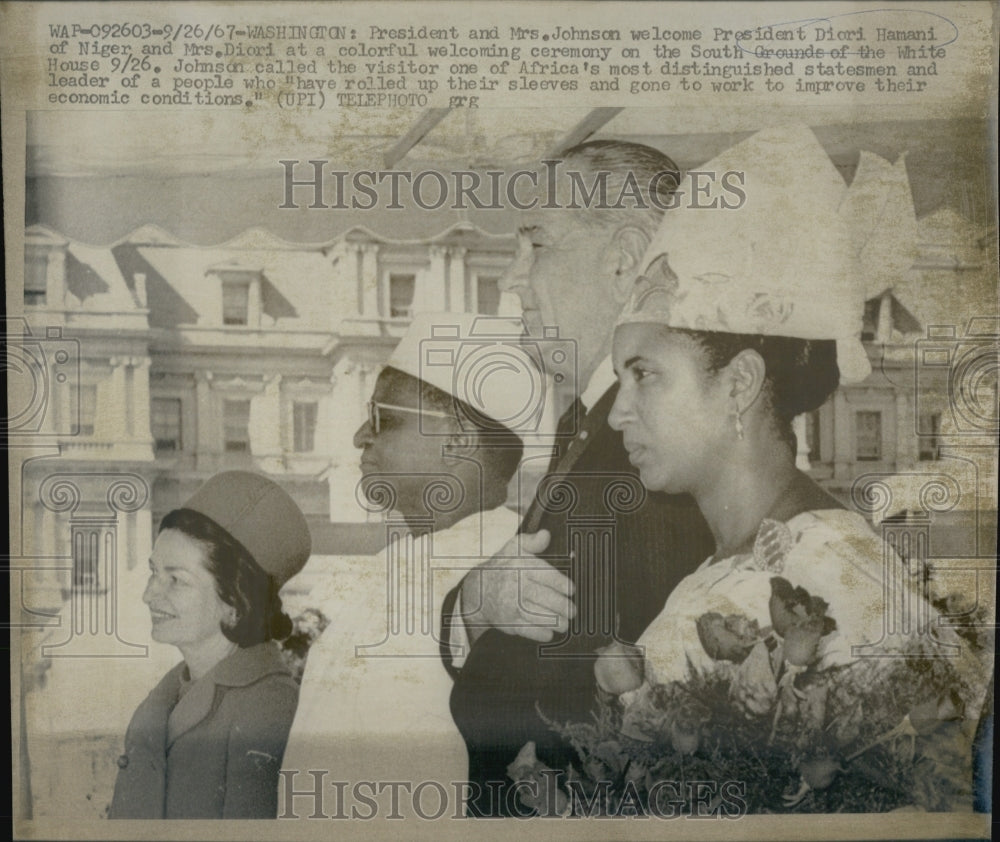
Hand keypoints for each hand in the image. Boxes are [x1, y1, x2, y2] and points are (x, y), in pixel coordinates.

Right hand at [460, 530, 575, 643]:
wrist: (478, 589)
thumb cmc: (502, 567)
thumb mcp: (513, 548)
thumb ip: (532, 541)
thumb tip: (545, 535)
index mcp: (521, 566)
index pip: (545, 575)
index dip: (561, 584)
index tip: (571, 590)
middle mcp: (516, 586)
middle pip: (544, 598)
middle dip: (562, 606)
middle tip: (572, 611)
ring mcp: (511, 605)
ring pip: (538, 616)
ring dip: (555, 622)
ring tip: (565, 623)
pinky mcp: (508, 621)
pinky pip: (527, 630)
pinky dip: (540, 633)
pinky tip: (549, 632)